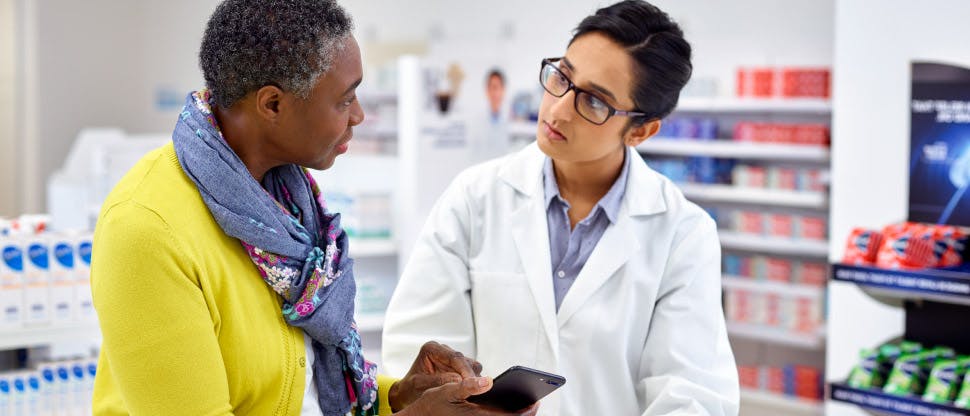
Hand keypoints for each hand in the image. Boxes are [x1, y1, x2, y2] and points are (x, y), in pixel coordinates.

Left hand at [389, 341, 483, 410]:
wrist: (408, 393)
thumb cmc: (410, 388)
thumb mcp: (420, 385)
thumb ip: (438, 380)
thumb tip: (458, 380)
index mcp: (431, 348)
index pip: (454, 357)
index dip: (465, 369)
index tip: (471, 381)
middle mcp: (443, 351)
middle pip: (465, 360)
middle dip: (470, 375)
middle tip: (474, 388)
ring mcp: (451, 359)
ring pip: (471, 365)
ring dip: (471, 378)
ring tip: (469, 391)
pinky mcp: (457, 368)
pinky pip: (470, 373)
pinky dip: (470, 381)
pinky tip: (467, 390)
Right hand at [395, 377, 538, 415]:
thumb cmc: (431, 404)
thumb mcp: (447, 390)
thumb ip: (468, 385)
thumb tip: (489, 380)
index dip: (526, 412)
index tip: (536, 402)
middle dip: (523, 413)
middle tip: (534, 401)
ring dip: (513, 414)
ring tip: (524, 401)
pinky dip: (502, 413)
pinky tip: (506, 404)